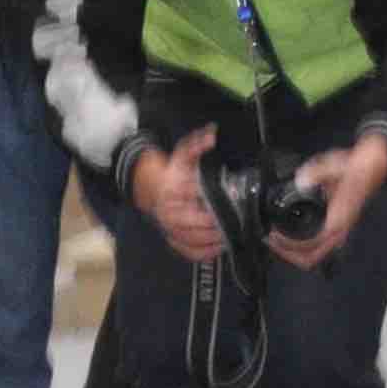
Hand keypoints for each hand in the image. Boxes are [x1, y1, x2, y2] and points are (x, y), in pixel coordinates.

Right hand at [134, 128, 222, 262]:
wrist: (154, 188)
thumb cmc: (174, 172)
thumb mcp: (184, 154)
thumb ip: (197, 144)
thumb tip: (211, 134)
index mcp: (170, 191)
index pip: (188, 196)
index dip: (205, 199)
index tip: (224, 199)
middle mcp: (168, 213)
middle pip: (191, 224)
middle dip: (213, 224)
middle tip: (232, 220)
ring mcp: (170, 229)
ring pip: (191, 241)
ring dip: (212, 240)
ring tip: (230, 233)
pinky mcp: (174, 240)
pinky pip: (189, 252)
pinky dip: (205, 253)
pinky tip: (219, 247)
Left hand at [273, 133, 386, 271]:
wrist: (372, 167)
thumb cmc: (356, 168)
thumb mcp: (334, 165)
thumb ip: (317, 173)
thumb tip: (302, 181)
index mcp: (338, 219)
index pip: (312, 245)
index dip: (290, 246)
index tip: (275, 235)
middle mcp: (339, 229)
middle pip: (311, 258)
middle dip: (288, 254)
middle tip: (271, 240)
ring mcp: (338, 230)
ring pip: (315, 255)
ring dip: (295, 252)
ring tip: (277, 239)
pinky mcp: (336, 226)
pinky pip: (318, 245)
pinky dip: (302, 245)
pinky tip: (291, 232)